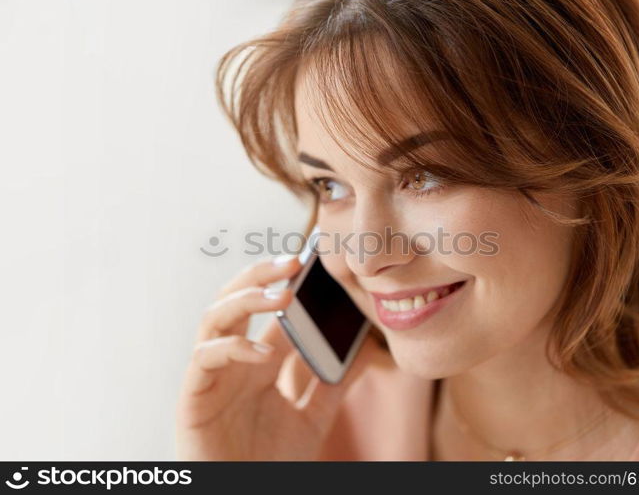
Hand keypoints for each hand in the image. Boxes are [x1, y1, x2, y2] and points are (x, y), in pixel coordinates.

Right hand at [175, 255, 381, 459]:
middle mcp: (234, 360)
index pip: (270, 309)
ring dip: (246, 299)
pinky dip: (232, 348)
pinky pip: (204, 358)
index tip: (313, 259)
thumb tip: (363, 349)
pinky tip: (261, 352)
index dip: (288, 281)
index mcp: (259, 360)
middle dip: (260, 276)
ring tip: (282, 295)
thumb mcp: (314, 416)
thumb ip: (332, 383)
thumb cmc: (273, 460)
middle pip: (236, 299)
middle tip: (293, 261)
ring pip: (215, 317)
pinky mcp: (194, 395)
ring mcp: (212, 374)